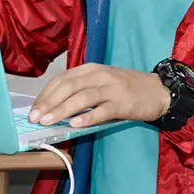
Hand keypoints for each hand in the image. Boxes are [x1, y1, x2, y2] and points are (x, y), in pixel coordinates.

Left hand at [28, 63, 170, 128]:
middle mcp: (99, 75)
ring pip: (82, 97)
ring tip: (48, 121)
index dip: (45, 94)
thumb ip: (82, 91)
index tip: (34, 108)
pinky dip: (87, 117)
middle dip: (49, 102)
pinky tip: (75, 125)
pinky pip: (102, 110)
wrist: (159, 90)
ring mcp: (111, 88)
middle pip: (68, 86)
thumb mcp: (102, 82)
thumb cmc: (127, 88)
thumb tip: (55, 109)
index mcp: (90, 69)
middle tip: (35, 117)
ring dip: (62, 110)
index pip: (62, 79)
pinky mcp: (123, 102)